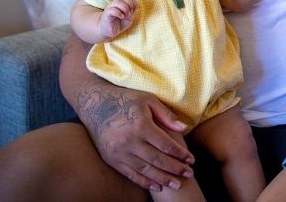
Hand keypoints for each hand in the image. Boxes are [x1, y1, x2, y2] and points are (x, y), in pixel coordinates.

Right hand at [79, 84, 193, 191]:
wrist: (95, 105)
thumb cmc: (126, 99)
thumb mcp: (148, 100)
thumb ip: (166, 115)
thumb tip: (183, 129)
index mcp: (141, 125)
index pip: (165, 144)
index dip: (180, 153)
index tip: (191, 159)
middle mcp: (129, 141)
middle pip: (157, 159)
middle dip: (175, 168)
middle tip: (189, 174)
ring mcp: (119, 152)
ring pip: (145, 170)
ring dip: (162, 179)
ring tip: (176, 185)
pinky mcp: (111, 159)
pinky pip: (130, 174)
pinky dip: (144, 182)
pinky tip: (156, 186)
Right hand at [98, 0, 135, 38]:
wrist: (109, 31)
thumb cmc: (119, 23)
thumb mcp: (129, 17)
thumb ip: (132, 11)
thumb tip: (135, 6)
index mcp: (121, 3)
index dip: (134, 3)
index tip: (134, 11)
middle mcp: (115, 3)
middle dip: (130, 5)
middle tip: (130, 13)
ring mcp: (110, 8)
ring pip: (118, 2)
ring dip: (125, 9)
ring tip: (126, 16)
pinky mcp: (106, 14)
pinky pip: (112, 10)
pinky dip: (119, 13)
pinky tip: (121, 17)